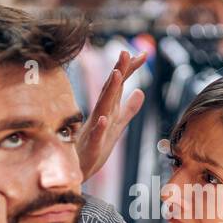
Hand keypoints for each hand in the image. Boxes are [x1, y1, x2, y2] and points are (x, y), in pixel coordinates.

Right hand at [76, 50, 146, 181]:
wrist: (78, 171)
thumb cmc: (95, 147)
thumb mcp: (117, 126)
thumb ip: (129, 109)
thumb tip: (140, 91)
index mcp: (108, 110)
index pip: (120, 85)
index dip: (130, 70)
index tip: (143, 54)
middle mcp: (100, 115)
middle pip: (110, 90)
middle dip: (118, 71)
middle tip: (125, 52)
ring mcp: (94, 129)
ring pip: (102, 107)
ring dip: (109, 91)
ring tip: (116, 74)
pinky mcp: (91, 146)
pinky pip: (96, 135)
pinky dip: (100, 127)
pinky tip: (104, 119)